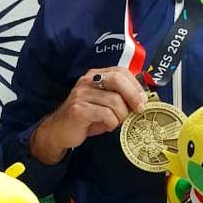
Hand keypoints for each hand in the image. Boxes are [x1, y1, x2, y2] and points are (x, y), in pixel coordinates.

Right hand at [29, 67, 146, 163]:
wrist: (59, 131)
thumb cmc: (86, 118)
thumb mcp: (104, 103)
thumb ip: (119, 96)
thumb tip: (142, 99)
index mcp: (95, 76)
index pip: (120, 71)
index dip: (135, 85)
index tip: (143, 100)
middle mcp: (87, 81)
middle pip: (118, 80)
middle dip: (133, 96)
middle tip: (138, 110)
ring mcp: (81, 94)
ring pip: (114, 101)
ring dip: (121, 115)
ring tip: (116, 122)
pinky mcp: (78, 109)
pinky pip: (106, 114)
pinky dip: (112, 123)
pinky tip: (107, 126)